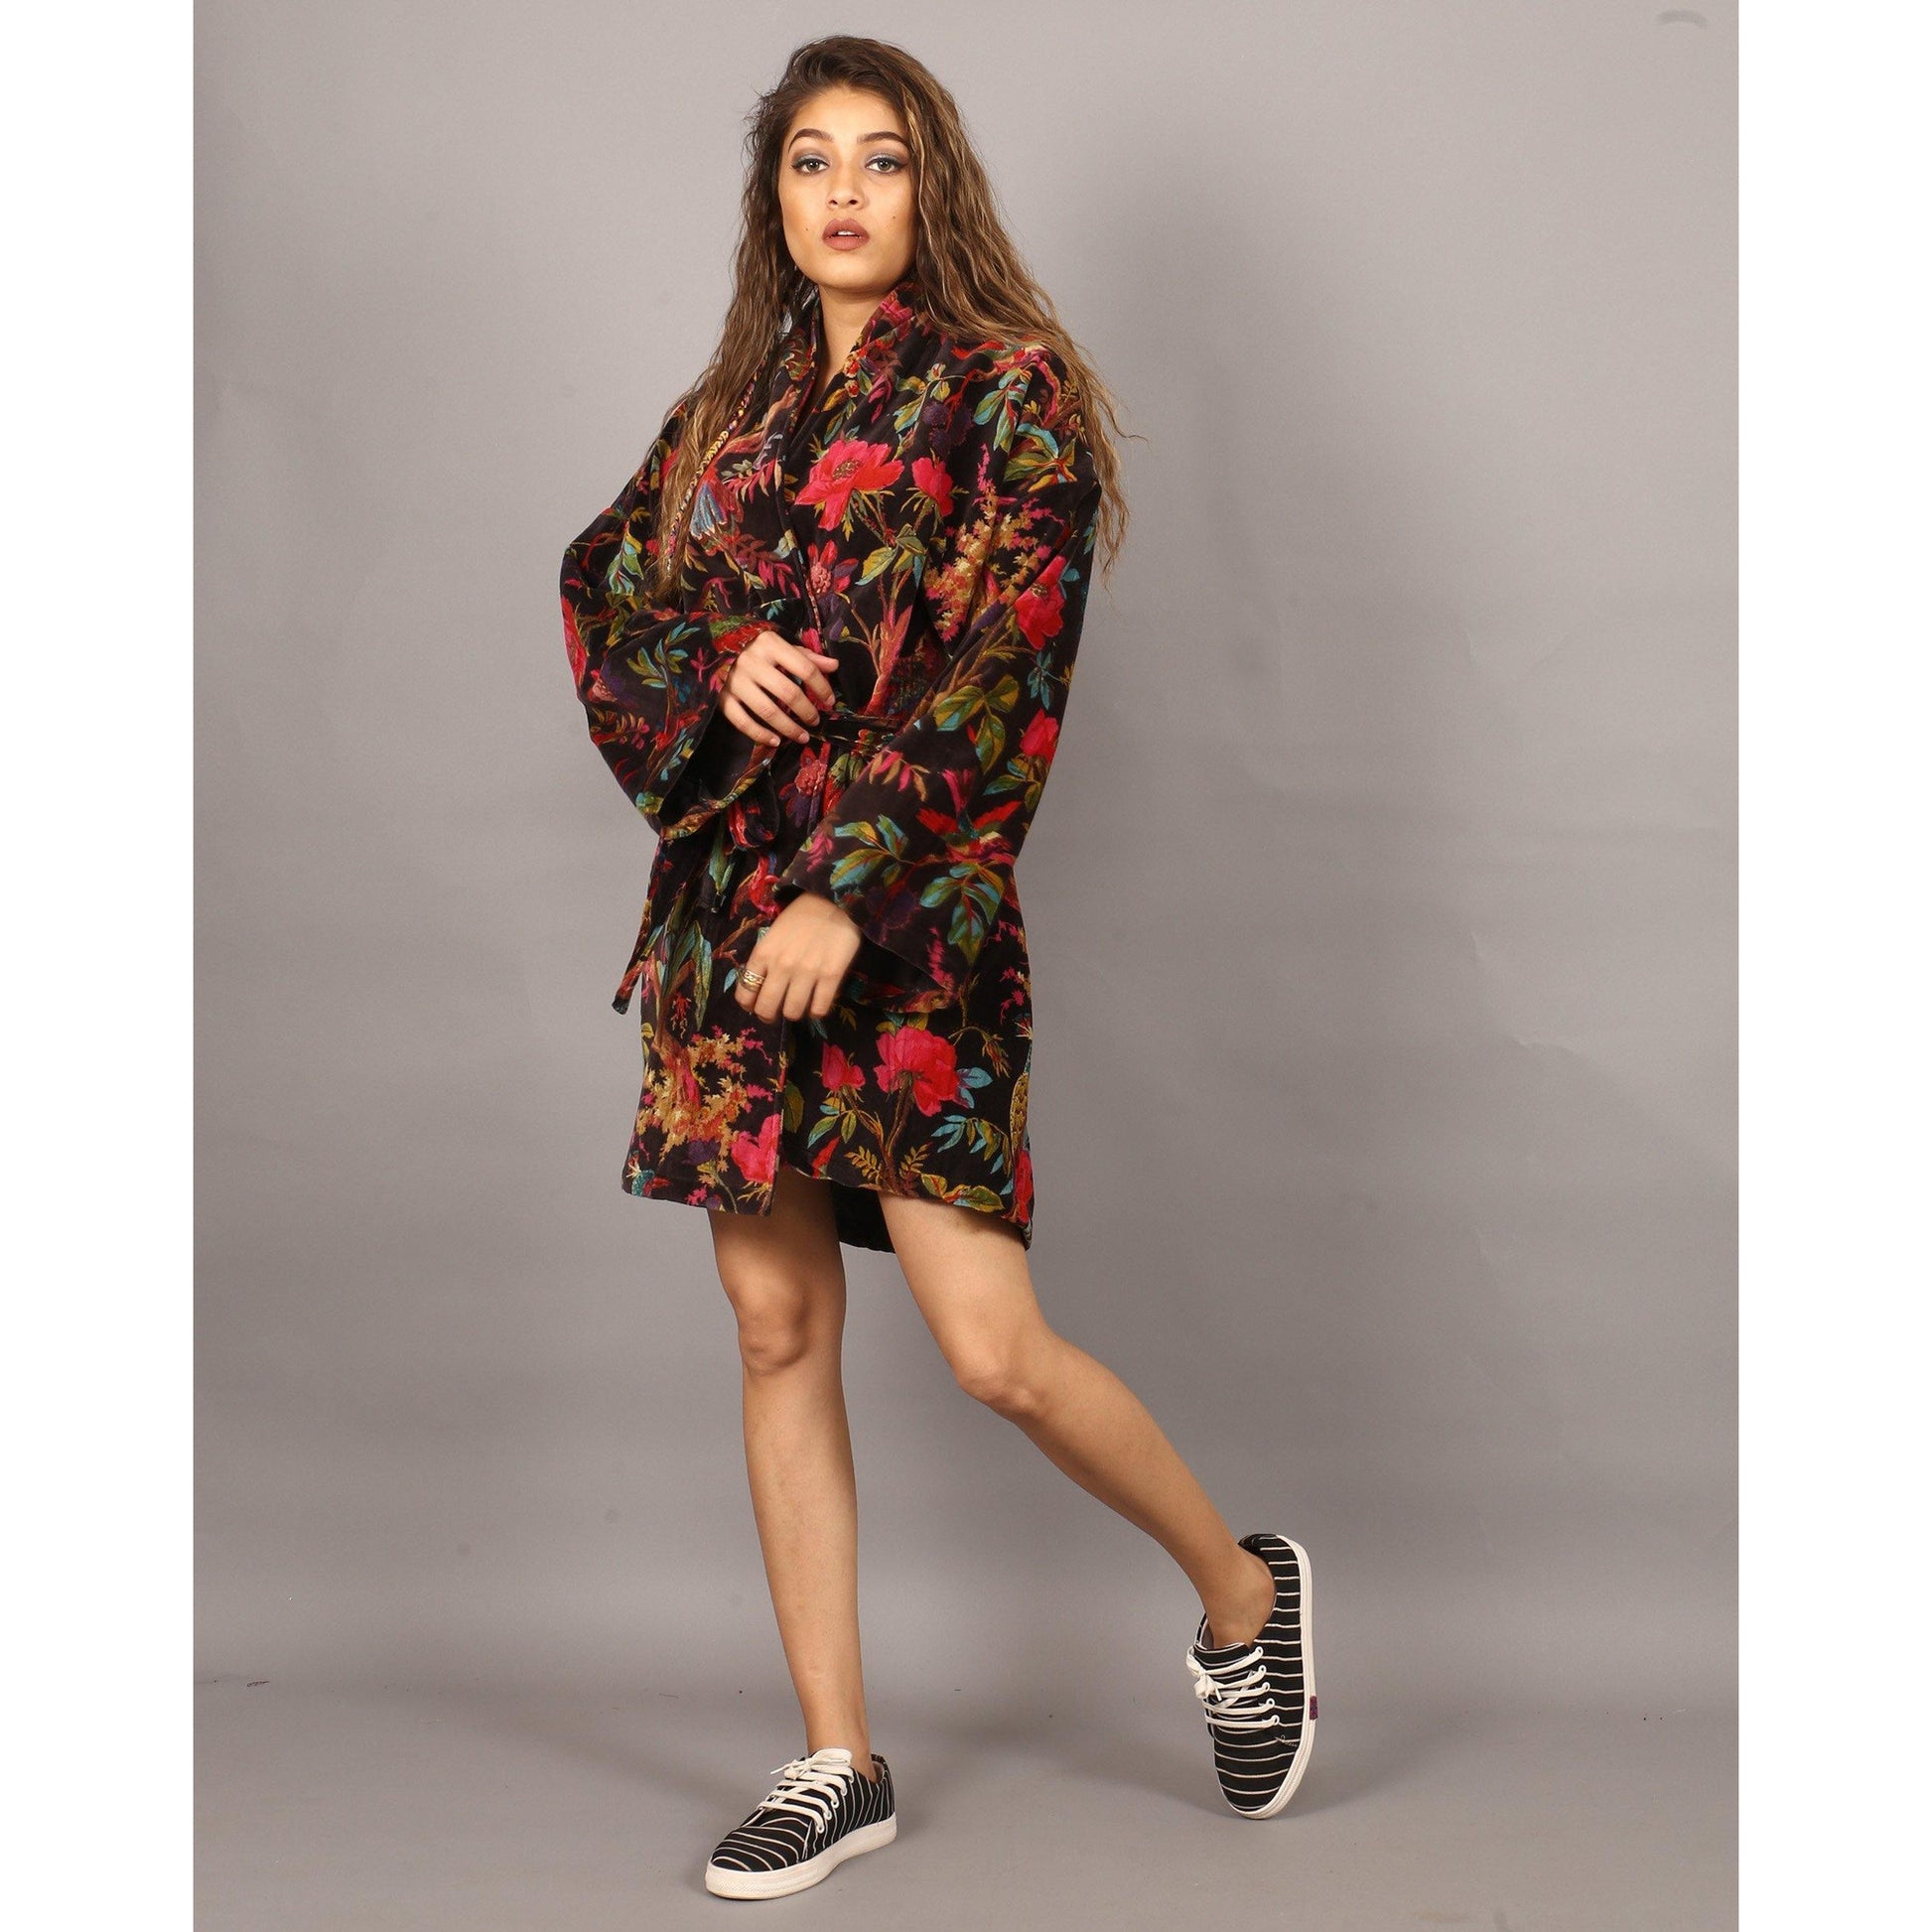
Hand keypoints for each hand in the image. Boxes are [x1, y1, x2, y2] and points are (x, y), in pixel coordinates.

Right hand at [722, 631, 842, 746]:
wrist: (708, 644)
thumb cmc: (752, 646)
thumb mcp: (778, 645)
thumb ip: (805, 656)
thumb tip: (834, 666)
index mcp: (770, 645)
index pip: (805, 668)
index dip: (821, 687)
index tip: (829, 701)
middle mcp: (752, 662)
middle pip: (788, 693)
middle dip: (806, 711)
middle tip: (815, 721)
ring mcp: (734, 681)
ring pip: (767, 711)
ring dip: (788, 728)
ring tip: (802, 737)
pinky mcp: (721, 697)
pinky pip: (742, 721)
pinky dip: (760, 734)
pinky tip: (775, 741)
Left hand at [735, 891, 863, 1023]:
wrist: (833, 900)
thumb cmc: (800, 917)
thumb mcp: (773, 935)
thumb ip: (764, 961)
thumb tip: (760, 989)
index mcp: (763, 954)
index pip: (745, 994)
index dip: (749, 1006)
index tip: (757, 1005)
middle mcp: (781, 965)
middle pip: (766, 1009)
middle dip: (769, 1016)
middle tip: (777, 1012)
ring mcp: (807, 971)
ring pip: (793, 1013)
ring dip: (794, 1012)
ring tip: (800, 1004)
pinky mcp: (831, 975)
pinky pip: (819, 1009)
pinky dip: (817, 1011)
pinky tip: (817, 1002)